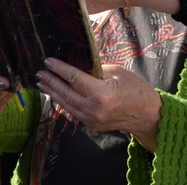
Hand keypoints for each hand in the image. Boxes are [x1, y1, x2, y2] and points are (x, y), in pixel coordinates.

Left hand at [35, 58, 162, 151]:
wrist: (147, 114)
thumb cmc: (136, 89)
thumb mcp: (117, 72)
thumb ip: (95, 70)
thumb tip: (78, 65)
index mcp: (101, 94)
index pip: (74, 78)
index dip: (59, 69)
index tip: (48, 61)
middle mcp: (93, 109)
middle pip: (65, 93)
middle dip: (50, 81)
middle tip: (38, 72)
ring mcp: (91, 120)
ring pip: (65, 104)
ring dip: (52, 92)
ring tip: (41, 82)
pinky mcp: (91, 125)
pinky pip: (73, 111)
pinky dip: (63, 101)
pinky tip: (56, 93)